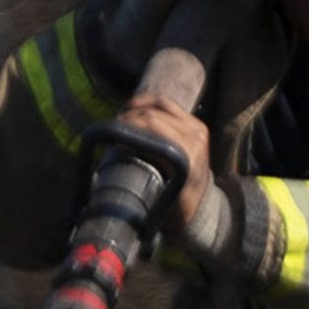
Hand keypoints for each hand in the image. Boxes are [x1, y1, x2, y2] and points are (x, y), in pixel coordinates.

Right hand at [117, 93, 213, 227]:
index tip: (112, 137)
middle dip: (129, 118)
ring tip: (120, 119)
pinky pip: (168, 105)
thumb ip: (142, 175)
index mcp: (188, 154)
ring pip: (160, 105)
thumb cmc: (174, 205)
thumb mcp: (157, 195)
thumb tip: (117, 149)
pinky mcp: (195, 123)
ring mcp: (197, 128)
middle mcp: (196, 137)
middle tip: (111, 129)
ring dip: (136, 108)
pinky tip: (131, 108)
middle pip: (154, 115)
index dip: (128, 126)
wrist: (198, 205)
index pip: (152, 126)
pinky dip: (148, 103)